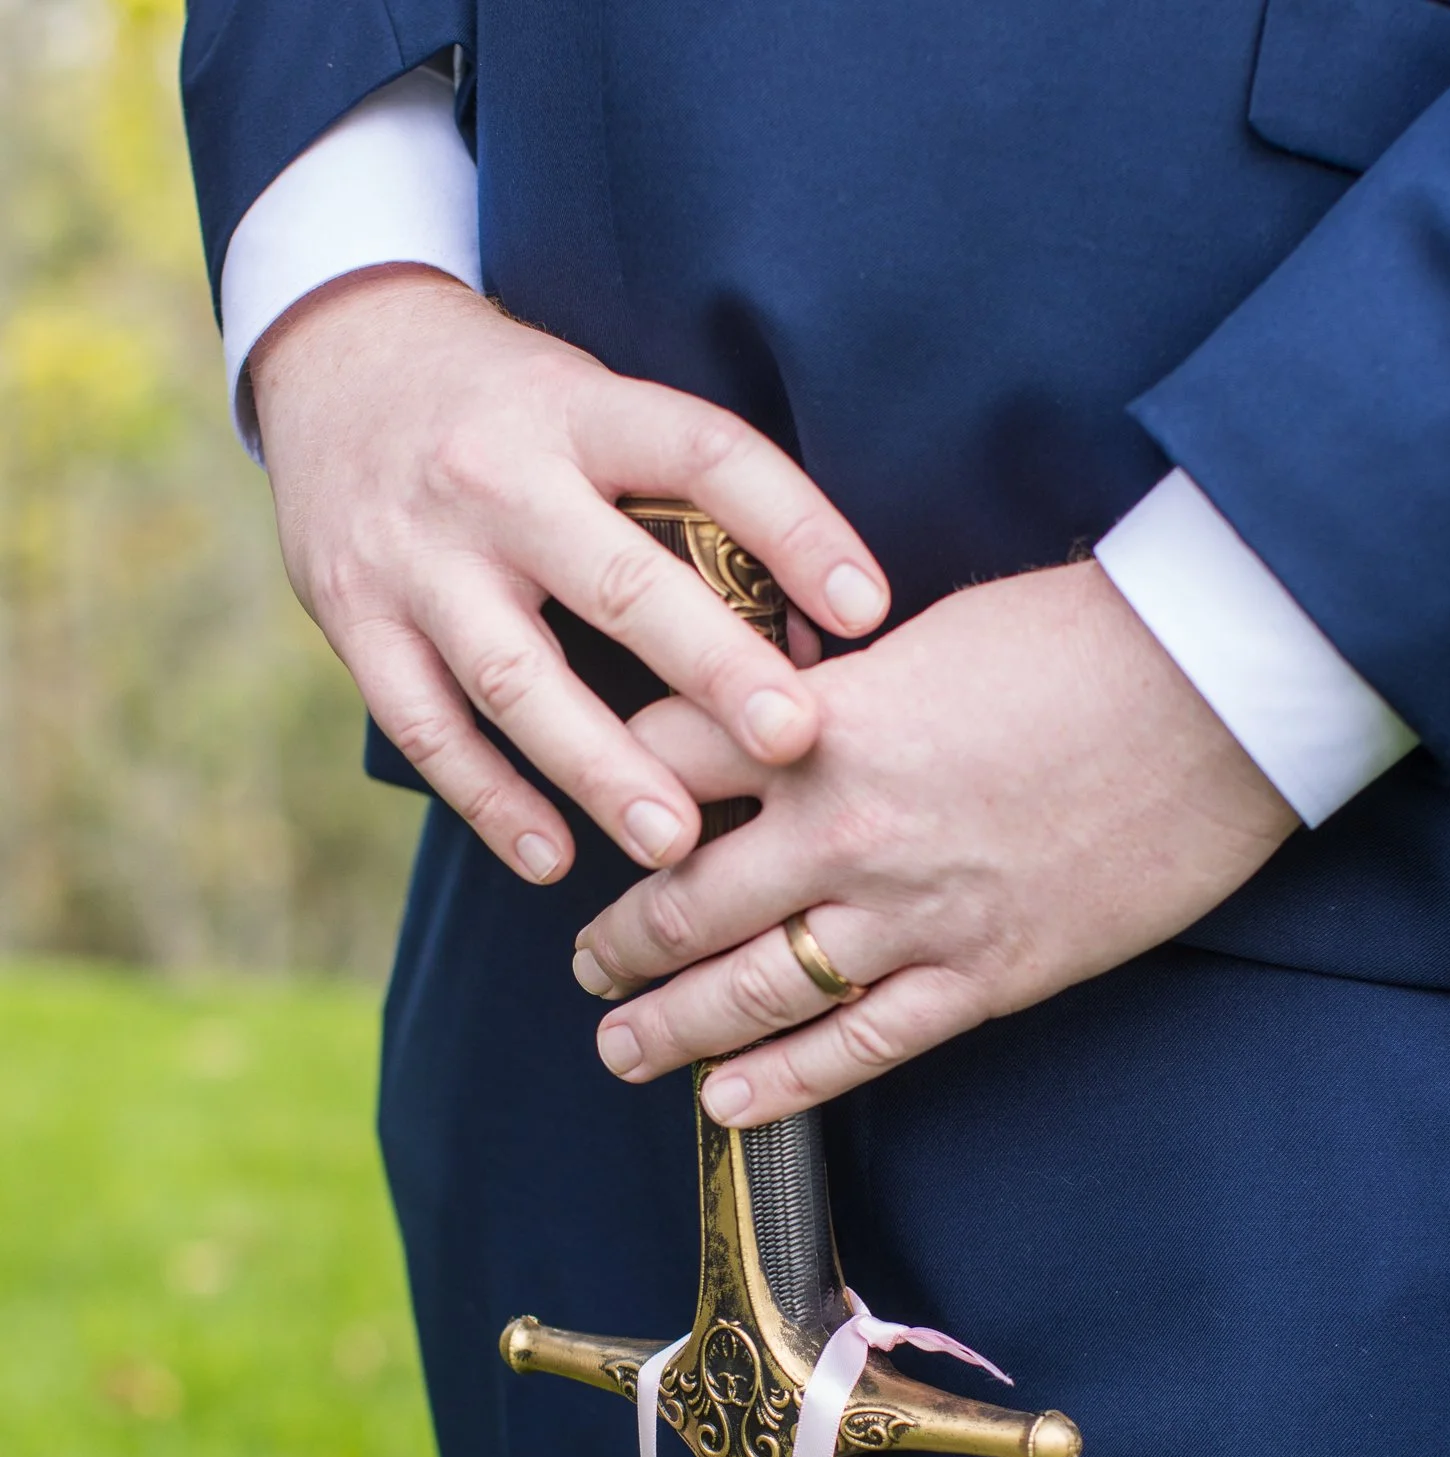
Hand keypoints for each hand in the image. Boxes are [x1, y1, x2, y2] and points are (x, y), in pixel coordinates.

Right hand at [249, 266, 888, 883]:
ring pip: (517, 677)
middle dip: (710, 666)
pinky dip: (491, 798)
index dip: (793, 526)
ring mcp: (418, 557)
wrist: (334, 359)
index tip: (868, 609)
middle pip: (616, 582)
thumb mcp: (596, 406)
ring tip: (676, 841)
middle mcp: (497, 479)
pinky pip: (428, 729)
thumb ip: (688, 504)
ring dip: (599, 766)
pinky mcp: (357, 622)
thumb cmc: (513, 408)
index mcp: (580, 410)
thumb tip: (818, 634)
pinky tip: (553, 858)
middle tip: (791, 740)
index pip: (704, 454)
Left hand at [570, 563, 1296, 1121]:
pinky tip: (727, 1104)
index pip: (665, 763)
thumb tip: (786, 718)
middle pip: (687, 898)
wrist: (1218, 691)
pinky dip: (783, 1082)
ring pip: (754, 989)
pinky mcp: (982, 975)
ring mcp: (912, 914)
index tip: (592, 825)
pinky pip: (859, 1047)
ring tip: (622, 1048)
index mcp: (825, 724)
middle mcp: (846, 828)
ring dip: (672, 1026)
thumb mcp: (929, 637)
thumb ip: (842, 696)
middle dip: (621, 942)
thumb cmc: (1084, 640)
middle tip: (588, 964)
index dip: (613, 797)